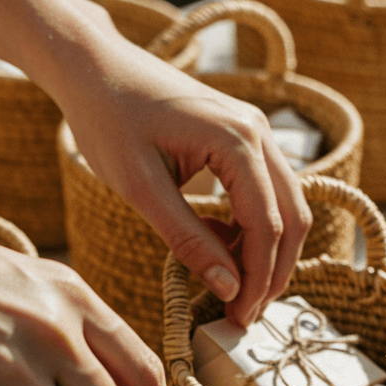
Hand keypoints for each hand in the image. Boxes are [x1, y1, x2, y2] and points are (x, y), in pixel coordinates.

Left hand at [50, 29, 311, 326]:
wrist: (94, 67)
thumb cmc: (108, 118)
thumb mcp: (141, 188)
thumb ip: (188, 240)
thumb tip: (229, 288)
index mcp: (237, 140)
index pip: (267, 226)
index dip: (257, 279)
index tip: (238, 318)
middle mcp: (259, 131)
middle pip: (292, 218)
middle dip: (273, 273)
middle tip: (244, 316)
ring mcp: (255, 130)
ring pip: (285, 206)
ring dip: (268, 253)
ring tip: (236, 291)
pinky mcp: (242, 136)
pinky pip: (266, 191)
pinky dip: (253, 228)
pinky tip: (221, 249)